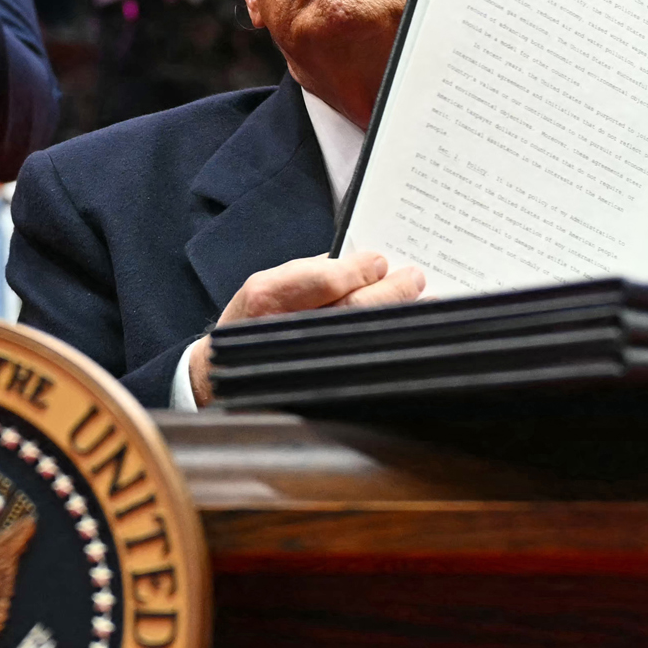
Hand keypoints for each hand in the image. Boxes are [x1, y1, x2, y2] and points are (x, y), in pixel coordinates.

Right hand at [184, 251, 424, 406]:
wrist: (222, 375)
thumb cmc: (250, 323)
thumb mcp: (266, 285)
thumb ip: (309, 272)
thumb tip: (359, 263)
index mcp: (268, 297)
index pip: (325, 280)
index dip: (359, 270)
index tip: (382, 261)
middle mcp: (285, 330)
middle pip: (351, 310)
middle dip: (390, 292)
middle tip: (414, 278)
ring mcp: (303, 362)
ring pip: (363, 340)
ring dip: (399, 318)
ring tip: (424, 302)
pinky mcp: (319, 387)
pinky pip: (362, 364)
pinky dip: (389, 347)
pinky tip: (407, 335)